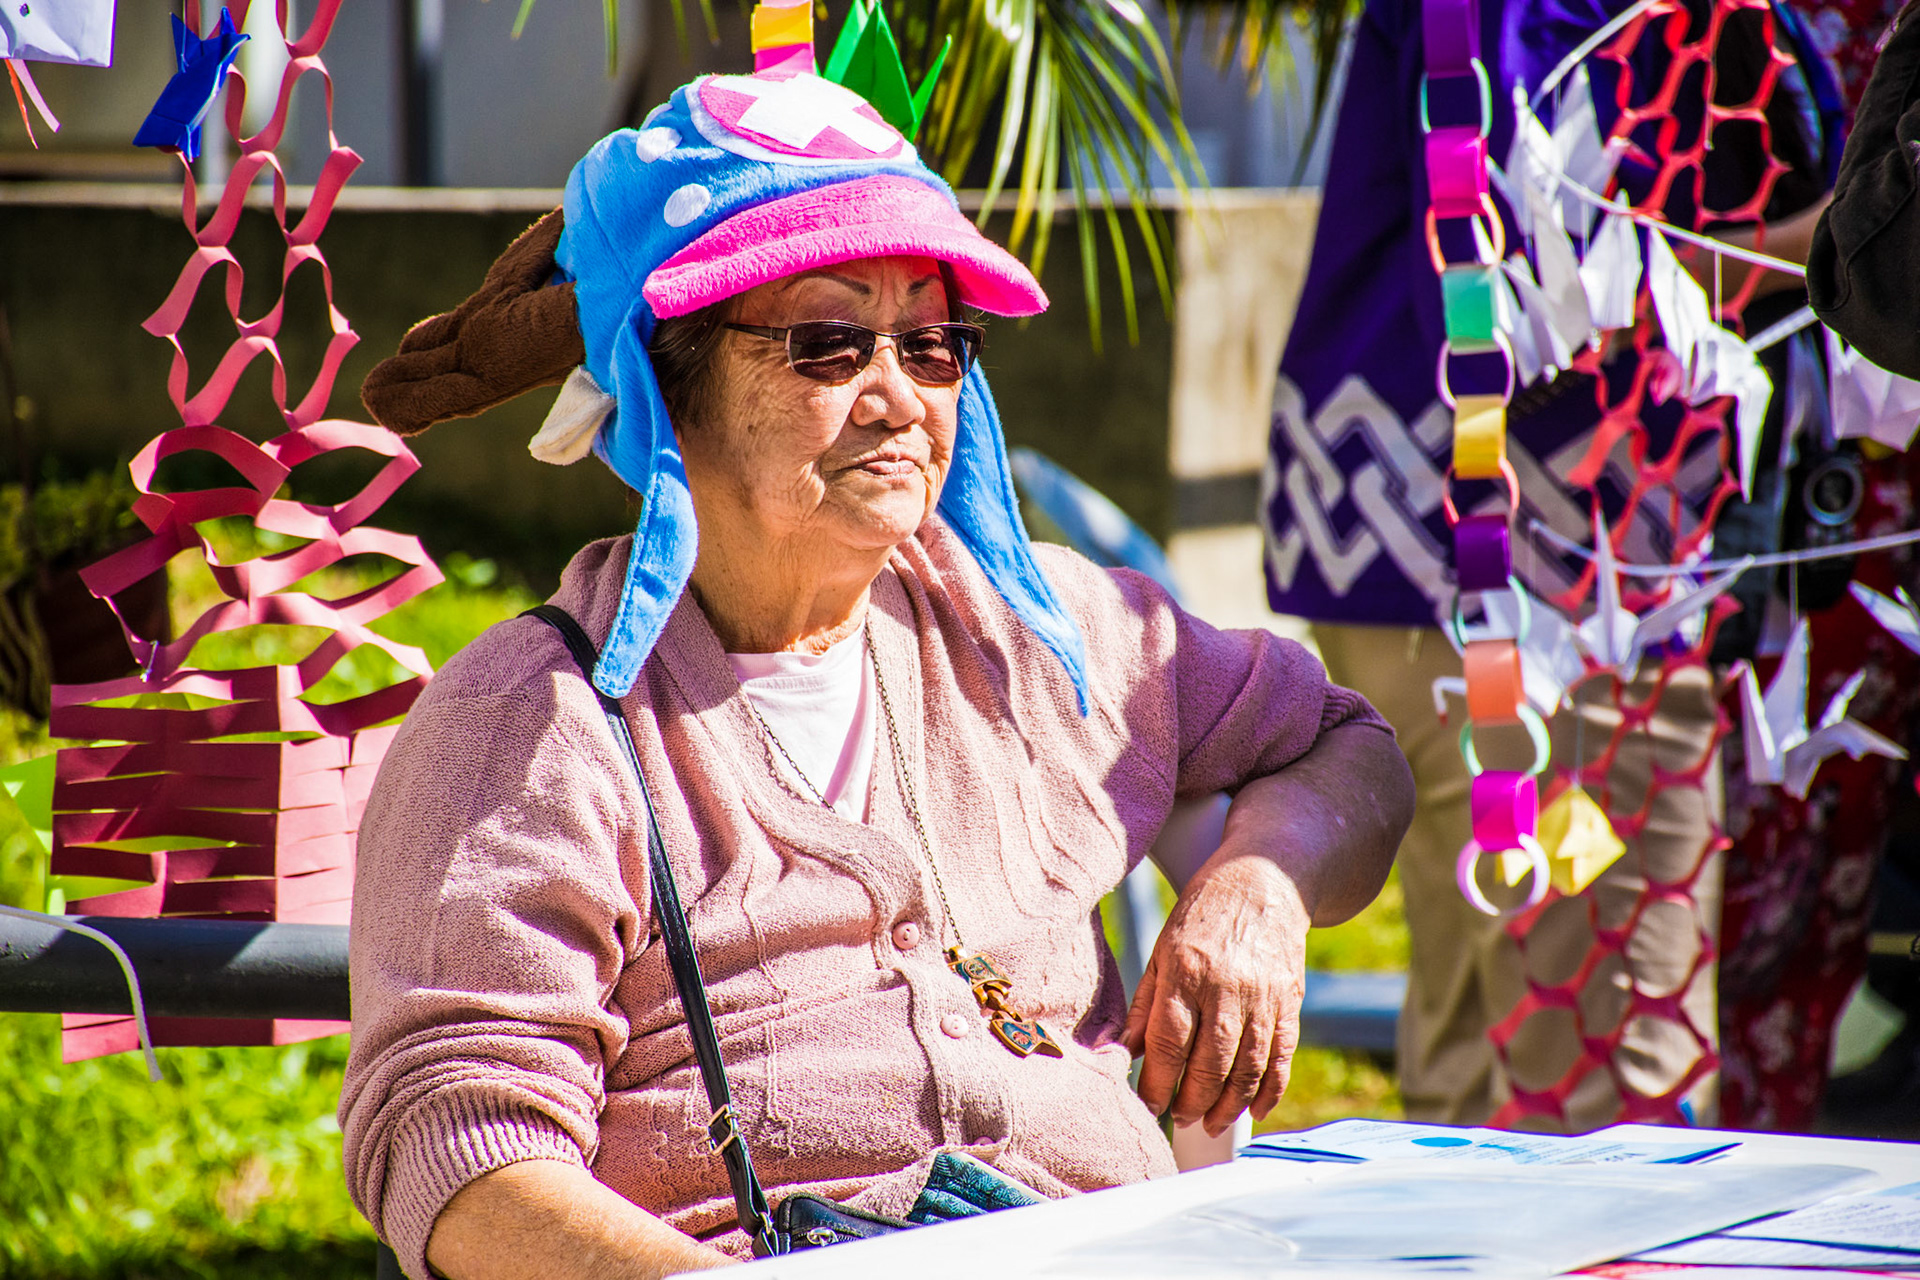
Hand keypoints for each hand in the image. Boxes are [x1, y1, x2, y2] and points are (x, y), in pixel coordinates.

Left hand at [1121, 852, 1309, 1137]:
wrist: (1265, 880)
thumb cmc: (1202, 915)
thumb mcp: (1163, 948)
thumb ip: (1145, 1004)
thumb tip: (1122, 1052)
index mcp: (1186, 970)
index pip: (1170, 1042)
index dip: (1158, 1082)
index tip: (1150, 1104)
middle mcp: (1227, 986)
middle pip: (1210, 1063)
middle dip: (1192, 1101)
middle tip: (1180, 1119)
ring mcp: (1263, 996)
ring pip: (1247, 1068)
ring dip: (1228, 1105)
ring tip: (1209, 1124)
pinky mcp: (1290, 1002)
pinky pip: (1281, 1056)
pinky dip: (1269, 1090)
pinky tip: (1254, 1109)